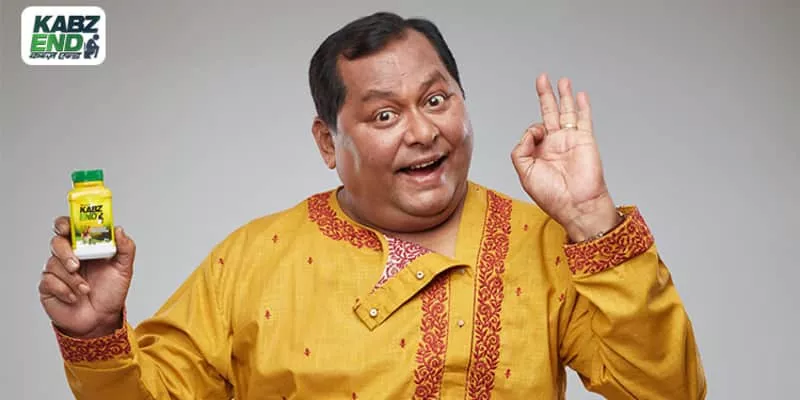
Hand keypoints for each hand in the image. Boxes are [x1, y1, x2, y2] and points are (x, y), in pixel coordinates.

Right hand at [38, 217, 135, 337]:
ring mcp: (57, 271)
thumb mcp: (124, 269)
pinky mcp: (49, 286)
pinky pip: (49, 281)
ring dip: (72, 279)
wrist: (101, 319)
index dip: (66, 223)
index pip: (70, 227)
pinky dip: (65, 290)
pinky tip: (75, 298)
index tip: (68, 228)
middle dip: (65, 252)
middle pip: (57, 242)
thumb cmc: (110, 292)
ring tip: (86, 290)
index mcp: (86, 247)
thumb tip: (118, 229)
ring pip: (54, 264)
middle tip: (76, 265)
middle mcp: (69, 256)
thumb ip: (125, 248)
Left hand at [511, 73, 621, 241]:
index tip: (536, 136)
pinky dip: (583, 106)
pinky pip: (584, 119)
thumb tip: (532, 130)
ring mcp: (571, 140)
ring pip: (567, 112)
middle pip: (549, 112)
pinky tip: (580, 95)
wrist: (577, 204)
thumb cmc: (552, 195)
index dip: (531, 130)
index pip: (532, 130)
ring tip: (562, 81)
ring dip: (565, 95)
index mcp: (540, 152)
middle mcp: (555, 144)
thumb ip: (520, 149)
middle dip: (545, 95)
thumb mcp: (525, 173)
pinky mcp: (585, 140)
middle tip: (542, 79)